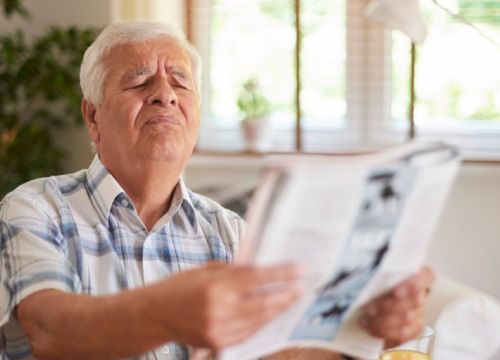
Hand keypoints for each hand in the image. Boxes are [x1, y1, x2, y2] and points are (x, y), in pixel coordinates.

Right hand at [158, 262, 305, 349]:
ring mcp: (219, 328)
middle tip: (301, 286)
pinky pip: (248, 332)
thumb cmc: (179, 287)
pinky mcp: (218, 342)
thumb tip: (260, 267)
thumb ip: (233, 270)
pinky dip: (263, 322)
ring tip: (290, 299)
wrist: (155, 314)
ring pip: (258, 319)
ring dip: (278, 309)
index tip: (300, 269)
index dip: (282, 273)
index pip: (257, 277)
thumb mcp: (206, 270)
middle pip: (263, 301)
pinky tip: (272, 314)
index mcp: (215, 285)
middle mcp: (219, 308)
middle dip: (286, 294)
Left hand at [358, 266, 435, 348]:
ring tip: (364, 321)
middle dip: (388, 307)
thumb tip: (368, 281)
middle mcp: (420, 294)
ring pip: (407, 319)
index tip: (396, 291)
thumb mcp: (375, 276)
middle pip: (414, 302)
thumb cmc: (374, 284)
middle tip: (368, 309)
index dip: (415, 283)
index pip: (426, 276)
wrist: (370, 302)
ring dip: (382, 321)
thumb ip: (377, 276)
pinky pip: (403, 334)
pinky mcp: (414, 329)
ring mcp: (419, 313)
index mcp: (415, 275)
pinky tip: (371, 329)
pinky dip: (385, 332)